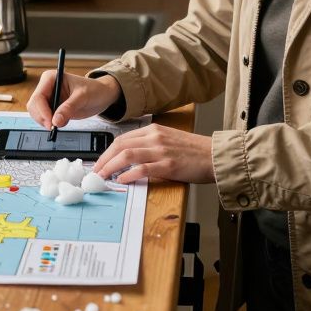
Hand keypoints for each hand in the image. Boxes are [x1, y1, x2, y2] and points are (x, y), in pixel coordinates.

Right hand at [26, 70, 120, 128]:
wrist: (102, 95)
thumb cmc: (94, 90)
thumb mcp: (83, 97)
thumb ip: (68, 108)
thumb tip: (55, 121)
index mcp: (51, 78)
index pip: (39, 96)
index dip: (42, 110)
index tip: (51, 122)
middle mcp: (47, 87)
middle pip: (34, 106)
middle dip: (42, 117)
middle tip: (54, 127)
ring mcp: (49, 98)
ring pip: (37, 113)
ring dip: (46, 121)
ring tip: (62, 122)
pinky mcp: (52, 107)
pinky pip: (44, 118)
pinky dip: (49, 123)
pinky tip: (61, 122)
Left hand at [91, 124, 215, 184]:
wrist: (215, 155)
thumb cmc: (194, 151)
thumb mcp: (168, 141)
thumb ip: (150, 145)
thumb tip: (129, 158)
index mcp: (154, 130)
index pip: (122, 139)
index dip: (107, 152)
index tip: (100, 162)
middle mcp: (155, 137)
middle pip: (120, 145)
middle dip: (104, 159)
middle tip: (95, 172)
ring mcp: (161, 150)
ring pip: (127, 155)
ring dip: (110, 166)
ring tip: (102, 176)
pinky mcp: (168, 164)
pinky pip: (142, 168)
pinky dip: (129, 174)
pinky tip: (122, 180)